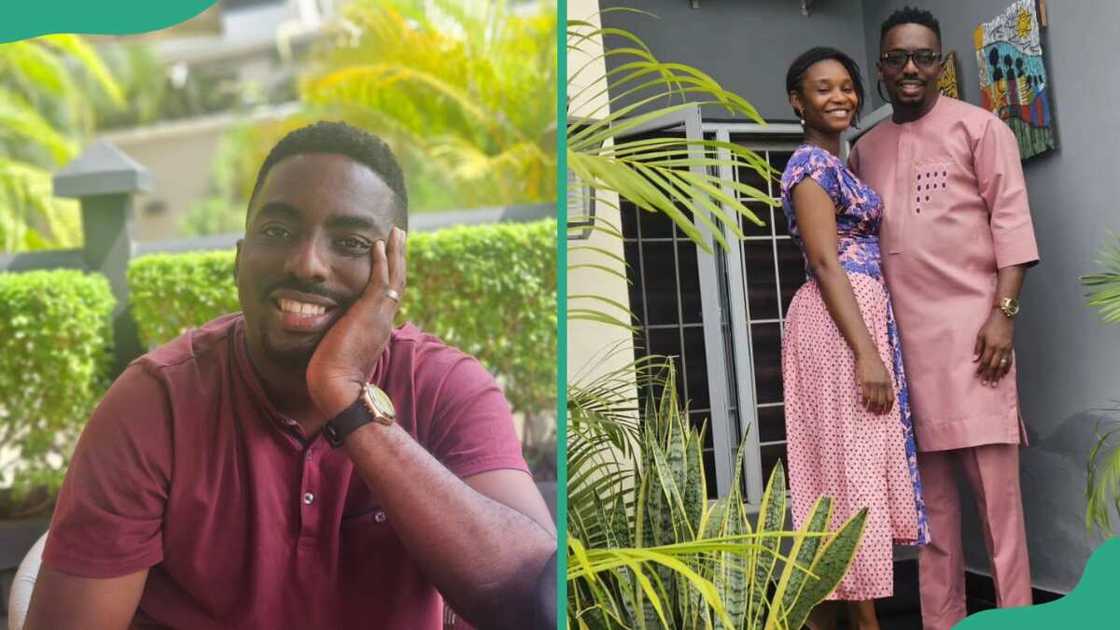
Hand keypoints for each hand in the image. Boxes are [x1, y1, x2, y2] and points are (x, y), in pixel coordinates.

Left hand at [307, 227, 406, 417]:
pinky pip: (381, 280)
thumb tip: (326, 330)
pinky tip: (378, 244)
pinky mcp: (370, 312)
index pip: (389, 294)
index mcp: (378, 327)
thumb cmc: (334, 377)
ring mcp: (379, 315)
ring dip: (395, 252)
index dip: (390, 274)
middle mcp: (384, 319)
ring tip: (396, 232)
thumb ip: (339, 336)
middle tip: (399, 236)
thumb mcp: (340, 350)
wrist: (338, 389)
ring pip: (394, 276)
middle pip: (398, 281)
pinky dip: (381, 261)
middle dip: (398, 257)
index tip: (389, 257)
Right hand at [855, 352, 894, 414]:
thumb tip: (886, 393)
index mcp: (888, 382)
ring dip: (872, 407)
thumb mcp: (885, 372)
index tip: (885, 412)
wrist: (868, 354)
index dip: (888, 407)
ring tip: (869, 411)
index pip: (891, 399)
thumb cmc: (876, 362)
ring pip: (874, 400)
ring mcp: (873, 383)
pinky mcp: (865, 382)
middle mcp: (882, 384)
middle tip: (876, 414)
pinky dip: (865, 402)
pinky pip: (866, 395)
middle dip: (880, 409)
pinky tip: (863, 404)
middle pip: (882, 401)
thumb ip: (886, 383)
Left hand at [974, 311, 1013, 385]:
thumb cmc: (990, 325)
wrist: (1004, 317)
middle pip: (994, 365)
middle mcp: (1000, 349)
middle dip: (990, 375)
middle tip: (987, 384)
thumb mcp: (980, 334)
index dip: (981, 369)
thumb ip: (978, 347)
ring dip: (998, 375)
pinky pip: (1009, 360)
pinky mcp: (1011, 347)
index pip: (985, 361)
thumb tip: (975, 359)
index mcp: (991, 346)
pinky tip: (1004, 374)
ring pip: (1002, 365)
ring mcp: (1007, 349)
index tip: (978, 376)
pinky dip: (1006, 368)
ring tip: (995, 383)